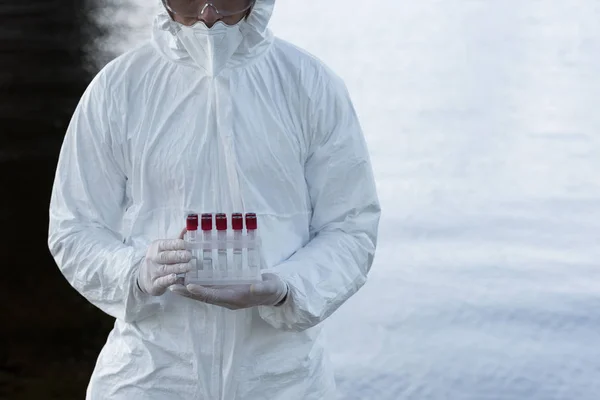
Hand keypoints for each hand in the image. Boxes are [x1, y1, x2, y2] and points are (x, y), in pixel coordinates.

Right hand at [137, 236, 192, 295]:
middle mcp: (153, 258)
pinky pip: (162, 281)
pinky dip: (169, 279)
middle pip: (166, 256)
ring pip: (165, 269)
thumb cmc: (159, 259)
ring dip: (178, 268)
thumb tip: (187, 228)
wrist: (144, 276)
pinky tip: (176, 277)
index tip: (189, 246)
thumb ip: (176, 240)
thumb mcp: (165, 248)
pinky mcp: (154, 284)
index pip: (168, 244)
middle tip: (190, 256)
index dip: (179, 244)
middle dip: (179, 256)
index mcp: (157, 247)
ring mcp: (153, 271)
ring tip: (189, 267)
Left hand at [170, 273, 287, 309]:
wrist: (273, 292)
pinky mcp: (225, 288)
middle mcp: (227, 298)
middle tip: (171, 286)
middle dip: (187, 293)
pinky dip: (197, 283)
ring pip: (203, 293)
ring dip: (187, 289)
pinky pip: (208, 287)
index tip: (189, 287)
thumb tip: (254, 287)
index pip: (215, 296)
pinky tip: (188, 275)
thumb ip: (262, 288)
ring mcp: (225, 294)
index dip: (202, 292)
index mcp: (235, 298)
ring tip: (173, 281)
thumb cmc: (271, 289)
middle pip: (203, 297)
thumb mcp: (269, 288)